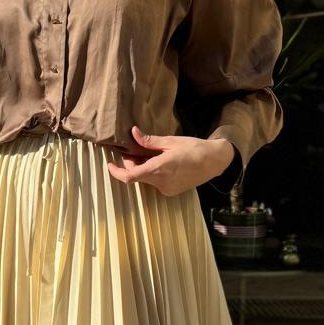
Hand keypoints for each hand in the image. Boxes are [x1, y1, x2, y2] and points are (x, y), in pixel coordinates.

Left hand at [105, 125, 235, 195]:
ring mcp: (166, 189)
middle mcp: (160, 182)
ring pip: (146, 179)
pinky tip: (162, 162)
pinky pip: (155, 182)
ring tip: (151, 154)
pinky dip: (153, 173)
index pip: (129, 176)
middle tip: (134, 150)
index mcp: (158, 169)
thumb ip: (149, 141)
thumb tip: (133, 132)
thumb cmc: (194, 148)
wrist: (214, 162)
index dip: (116, 172)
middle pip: (136, 176)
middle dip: (132, 164)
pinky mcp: (171, 191)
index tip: (109, 164)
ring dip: (143, 168)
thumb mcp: (170, 142)